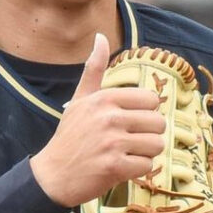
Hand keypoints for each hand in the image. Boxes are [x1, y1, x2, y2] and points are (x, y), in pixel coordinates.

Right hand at [30, 33, 165, 206]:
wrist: (53, 175)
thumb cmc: (70, 136)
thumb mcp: (80, 99)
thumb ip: (94, 69)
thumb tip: (101, 36)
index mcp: (104, 98)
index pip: (151, 99)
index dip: (146, 113)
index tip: (130, 122)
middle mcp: (109, 118)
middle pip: (158, 123)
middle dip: (149, 135)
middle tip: (130, 141)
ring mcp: (112, 143)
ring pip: (156, 145)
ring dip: (146, 153)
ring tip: (127, 153)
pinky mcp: (115, 167)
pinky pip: (147, 165)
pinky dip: (138, 170)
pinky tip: (122, 167)